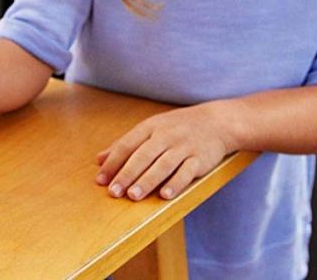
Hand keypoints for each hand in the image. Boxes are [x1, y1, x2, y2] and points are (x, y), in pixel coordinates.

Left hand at [95, 104, 229, 201]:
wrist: (217, 121)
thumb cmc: (177, 128)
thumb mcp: (150, 129)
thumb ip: (126, 144)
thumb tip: (99, 159)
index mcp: (150, 127)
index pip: (127, 145)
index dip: (113, 163)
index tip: (101, 180)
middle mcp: (166, 135)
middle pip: (143, 156)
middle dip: (127, 174)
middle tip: (114, 192)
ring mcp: (184, 146)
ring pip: (163, 165)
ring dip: (147, 181)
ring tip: (133, 196)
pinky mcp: (200, 158)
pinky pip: (187, 171)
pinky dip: (176, 183)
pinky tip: (165, 194)